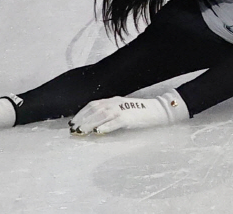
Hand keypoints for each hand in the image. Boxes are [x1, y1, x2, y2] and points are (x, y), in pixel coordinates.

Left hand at [69, 89, 188, 135]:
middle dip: (82, 119)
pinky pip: (115, 122)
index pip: (93, 105)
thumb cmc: (141, 113)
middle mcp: (116, 103)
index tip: (72, 122)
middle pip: (94, 109)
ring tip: (81, 132)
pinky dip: (105, 127)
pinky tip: (98, 132)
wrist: (160, 110)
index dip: (81, 113)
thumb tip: (95, 125)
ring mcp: (123, 109)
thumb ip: (111, 114)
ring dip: (89, 123)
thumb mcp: (123, 110)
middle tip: (73, 130)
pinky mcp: (130, 117)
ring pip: (101, 115)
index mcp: (114, 100)